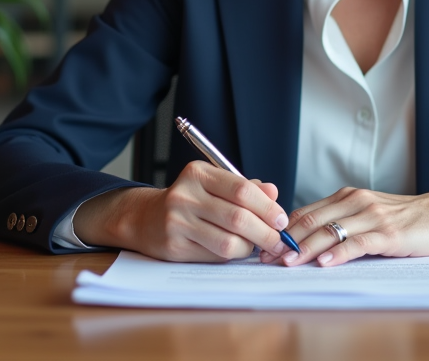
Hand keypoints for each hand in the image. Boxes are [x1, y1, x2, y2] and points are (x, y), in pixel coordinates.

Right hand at [73, 161, 292, 261]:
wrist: (146, 218)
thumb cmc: (190, 200)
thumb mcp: (214, 184)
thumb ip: (246, 188)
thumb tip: (274, 193)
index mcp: (198, 173)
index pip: (242, 190)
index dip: (267, 207)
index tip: (282, 220)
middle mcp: (185, 195)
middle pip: (238, 218)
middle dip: (266, 232)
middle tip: (280, 240)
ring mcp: (178, 222)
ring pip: (228, 242)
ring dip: (250, 247)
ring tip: (258, 245)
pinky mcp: (175, 247)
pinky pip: (215, 256)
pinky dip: (233, 255)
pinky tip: (237, 249)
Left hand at [259, 185, 428, 267]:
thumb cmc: (406, 218)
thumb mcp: (368, 212)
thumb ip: (342, 220)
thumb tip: (308, 239)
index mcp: (348, 196)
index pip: (306, 212)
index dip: (283, 230)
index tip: (264, 246)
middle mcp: (356, 202)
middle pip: (312, 220)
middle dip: (286, 240)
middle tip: (267, 257)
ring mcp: (371, 217)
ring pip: (330, 231)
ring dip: (305, 248)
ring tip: (287, 262)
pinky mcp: (388, 234)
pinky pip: (357, 243)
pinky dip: (339, 253)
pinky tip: (325, 262)